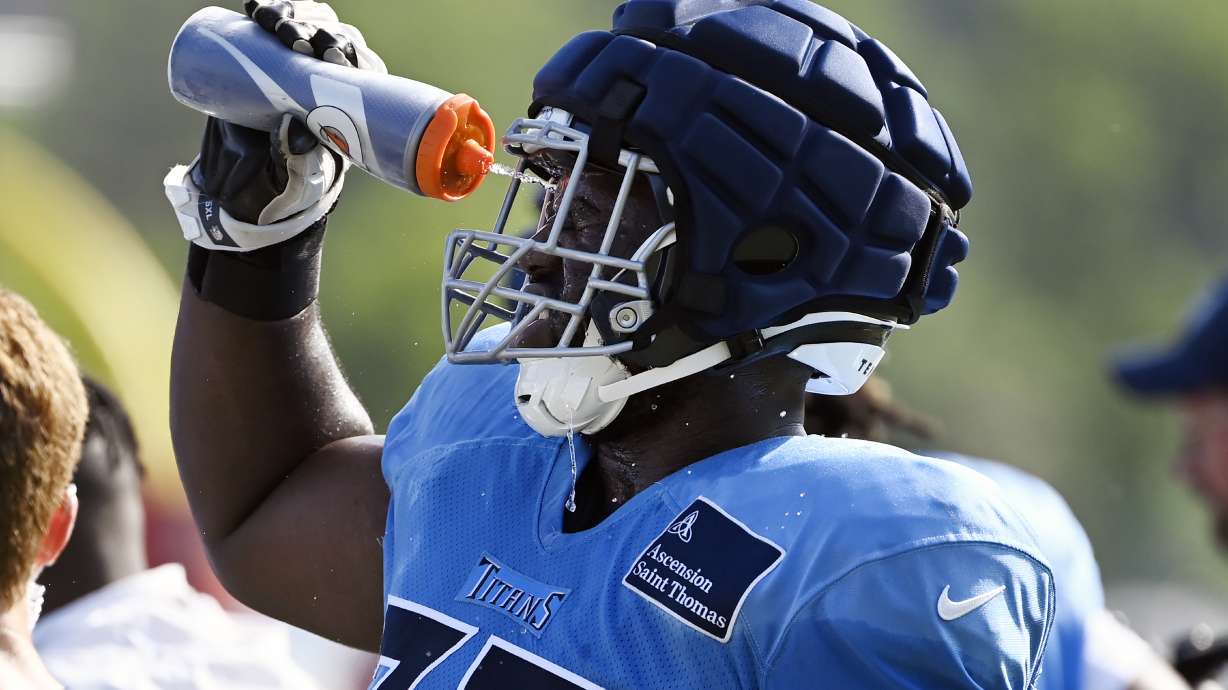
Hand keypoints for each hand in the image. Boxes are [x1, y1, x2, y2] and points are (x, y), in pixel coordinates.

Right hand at [164, 1, 385, 251]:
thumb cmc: (291, 179)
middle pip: (332, 37)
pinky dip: (266, 10)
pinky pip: (274, 24)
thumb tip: (296, 139)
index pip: (359, 66)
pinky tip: (255, 7)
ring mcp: (301, 60)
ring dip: (290, 14)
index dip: (348, 54)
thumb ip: (301, 160)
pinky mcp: (269, 53)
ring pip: (305, 25)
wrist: (252, 179)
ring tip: (268, 20)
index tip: (329, 55)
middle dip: (315, 30)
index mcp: (353, 100)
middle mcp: (332, 74)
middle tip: (292, 37)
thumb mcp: (301, 173)